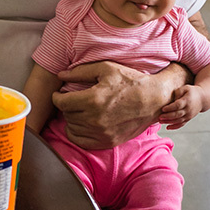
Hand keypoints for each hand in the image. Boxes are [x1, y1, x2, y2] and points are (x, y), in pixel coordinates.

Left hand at [52, 61, 182, 149]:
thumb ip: (80, 72)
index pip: (62, 103)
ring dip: (72, 119)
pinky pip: (81, 141)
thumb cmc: (131, 81)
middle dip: (66, 106)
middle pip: (67, 115)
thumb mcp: (106, 69)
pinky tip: (82, 124)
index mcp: (93, 99)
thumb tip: (60, 75)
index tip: (59, 95)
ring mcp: (102, 133)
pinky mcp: (107, 141)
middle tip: (72, 100)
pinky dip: (77, 133)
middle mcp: (96, 119)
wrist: (153, 99)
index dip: (57, 97)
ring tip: (79, 111)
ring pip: (72, 128)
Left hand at [160, 84, 204, 129]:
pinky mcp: (188, 119)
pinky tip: (167, 127)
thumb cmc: (191, 92)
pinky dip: (174, 127)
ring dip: (169, 122)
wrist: (202, 99)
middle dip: (168, 116)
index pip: (178, 105)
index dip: (170, 108)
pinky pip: (181, 124)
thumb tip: (172, 99)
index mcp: (187, 101)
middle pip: (177, 114)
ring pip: (178, 121)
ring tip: (160, 121)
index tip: (163, 109)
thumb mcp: (185, 88)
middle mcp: (188, 109)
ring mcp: (189, 115)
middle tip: (159, 117)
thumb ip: (178, 92)